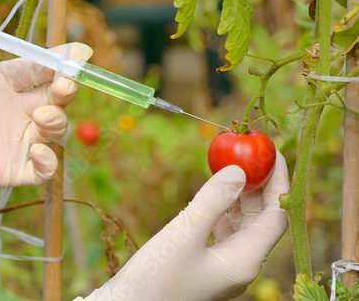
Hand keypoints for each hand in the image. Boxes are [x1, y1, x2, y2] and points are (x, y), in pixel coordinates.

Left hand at [0, 3, 91, 204]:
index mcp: (1, 84)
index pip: (39, 68)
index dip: (60, 59)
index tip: (79, 52)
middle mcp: (15, 110)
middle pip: (55, 97)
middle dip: (67, 89)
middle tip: (66, 84)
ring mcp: (17, 141)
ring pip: (55, 129)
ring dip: (57, 121)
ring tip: (41, 117)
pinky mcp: (14, 171)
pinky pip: (44, 169)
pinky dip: (48, 161)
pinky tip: (35, 152)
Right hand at [77, 151, 288, 300]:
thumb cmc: (154, 278)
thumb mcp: (183, 234)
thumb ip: (213, 200)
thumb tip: (238, 170)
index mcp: (244, 262)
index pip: (275, 217)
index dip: (278, 184)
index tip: (273, 154)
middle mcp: (240, 266)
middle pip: (261, 220)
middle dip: (260, 187)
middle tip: (254, 156)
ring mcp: (224, 267)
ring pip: (242, 226)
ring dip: (241, 197)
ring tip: (236, 168)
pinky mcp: (207, 266)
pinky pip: (224, 233)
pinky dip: (223, 210)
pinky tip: (214, 196)